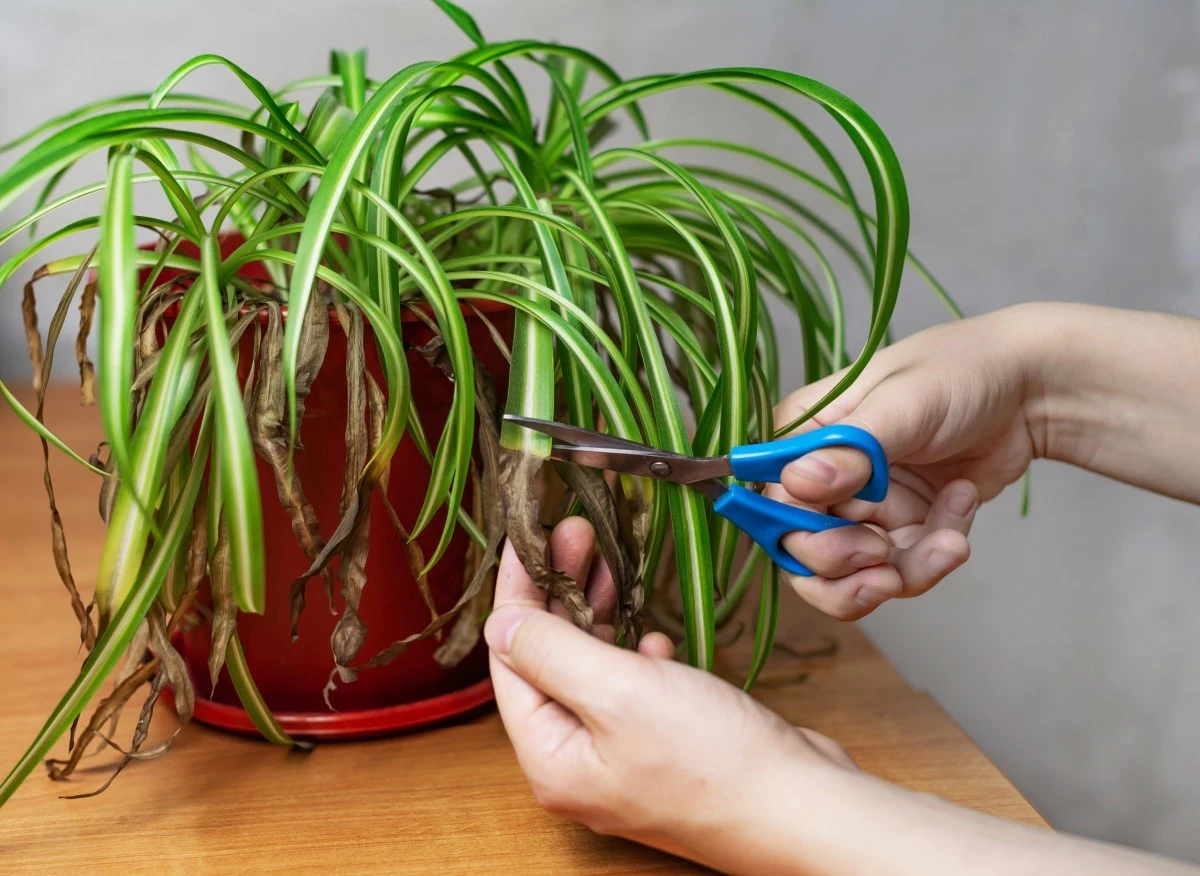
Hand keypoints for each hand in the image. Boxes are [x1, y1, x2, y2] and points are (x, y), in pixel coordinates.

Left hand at [485, 516, 855, 872]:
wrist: (805, 810)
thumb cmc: (715, 764)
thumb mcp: (619, 694)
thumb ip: (552, 653)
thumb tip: (500, 623)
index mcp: (551, 758)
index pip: (512, 660)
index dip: (518, 593)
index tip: (528, 536)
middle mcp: (579, 761)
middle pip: (550, 660)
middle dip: (560, 592)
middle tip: (577, 532)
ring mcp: (624, 756)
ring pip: (593, 668)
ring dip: (598, 613)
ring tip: (608, 560)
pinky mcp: (666, 747)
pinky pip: (634, 689)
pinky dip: (638, 655)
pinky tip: (655, 638)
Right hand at [771, 307, 1039, 619]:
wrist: (1030, 390)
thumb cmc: (958, 373)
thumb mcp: (903, 406)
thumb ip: (851, 450)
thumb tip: (796, 483)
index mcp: (804, 435)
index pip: (775, 502)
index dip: (800, 533)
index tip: (853, 536)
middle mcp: (822, 477)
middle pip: (802, 552)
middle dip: (844, 568)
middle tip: (885, 561)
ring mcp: (862, 508)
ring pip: (852, 575)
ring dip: (902, 572)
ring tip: (948, 548)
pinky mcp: (901, 529)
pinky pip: (902, 570)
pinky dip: (935, 554)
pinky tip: (964, 507)